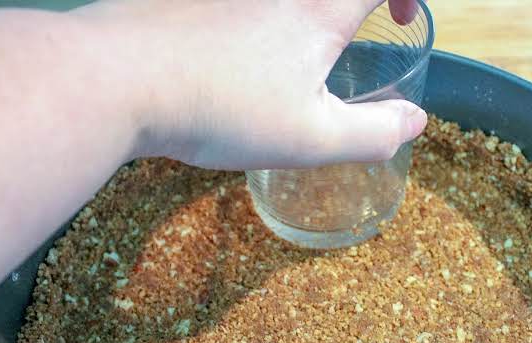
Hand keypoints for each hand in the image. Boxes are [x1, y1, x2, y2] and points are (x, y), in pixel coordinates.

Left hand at [78, 0, 425, 169]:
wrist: (116, 79)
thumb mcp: (309, 139)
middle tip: (346, 32)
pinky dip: (251, 20)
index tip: (399, 19)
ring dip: (298, 18)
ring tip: (289, 54)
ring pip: (282, 4)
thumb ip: (372, 134)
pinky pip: (236, 9)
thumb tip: (415, 121)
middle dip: (351, 6)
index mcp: (315, 9)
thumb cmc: (220, 109)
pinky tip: (230, 51)